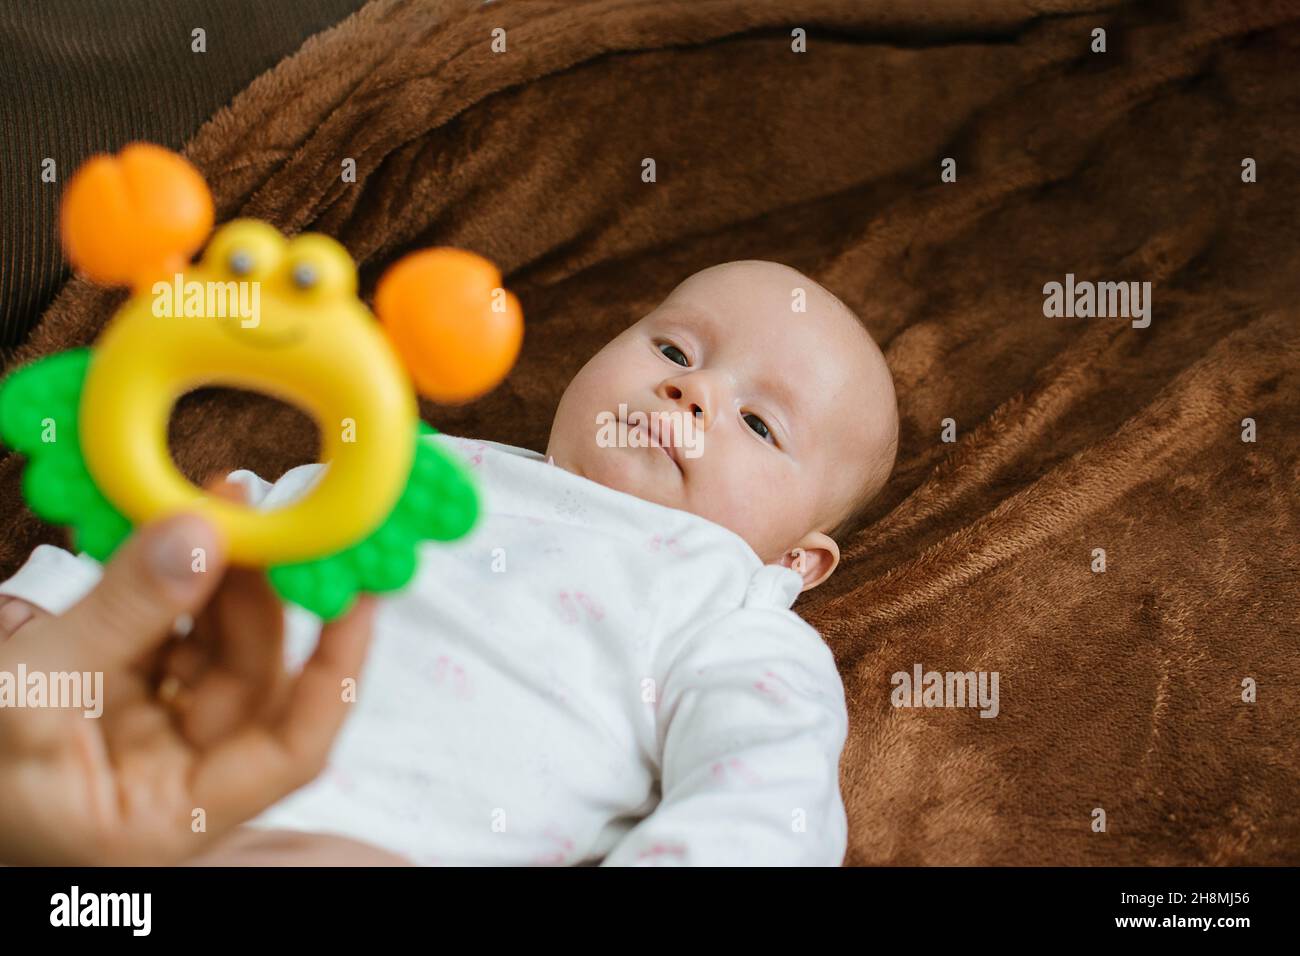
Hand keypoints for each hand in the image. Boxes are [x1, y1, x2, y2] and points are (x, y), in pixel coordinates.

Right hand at [0, 485, 375, 865]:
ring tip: (214, 503)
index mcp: (173, 816)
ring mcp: (139, 735)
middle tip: (258, 513)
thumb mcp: (31, 694)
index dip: (339, 664)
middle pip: (254, 676)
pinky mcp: (106, 696)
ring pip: (210, 646)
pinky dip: (165, 582)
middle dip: (262, 592)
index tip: (358, 588)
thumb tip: (203, 531)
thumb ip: (121, 613)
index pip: (297, 744)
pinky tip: (168, 531)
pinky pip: (158, 632)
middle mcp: (170, 779)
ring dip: (217, 576)